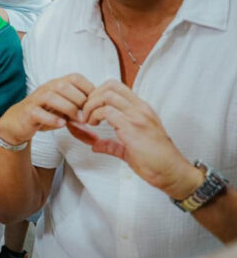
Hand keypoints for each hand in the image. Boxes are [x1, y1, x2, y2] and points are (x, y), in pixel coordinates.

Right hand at [0, 73, 94, 145]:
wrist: (17, 123)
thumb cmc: (43, 115)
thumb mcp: (64, 116)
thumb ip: (79, 124)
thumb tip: (96, 138)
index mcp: (57, 85)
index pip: (75, 78)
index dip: (89, 89)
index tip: (95, 105)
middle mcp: (46, 89)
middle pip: (65, 86)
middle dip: (80, 101)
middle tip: (88, 117)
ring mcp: (36, 100)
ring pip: (51, 96)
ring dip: (68, 108)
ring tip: (78, 121)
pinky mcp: (28, 112)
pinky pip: (39, 112)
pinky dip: (52, 118)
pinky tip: (61, 125)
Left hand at [76, 80, 202, 198]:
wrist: (172, 172)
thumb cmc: (156, 161)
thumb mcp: (130, 148)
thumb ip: (112, 144)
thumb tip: (96, 145)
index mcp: (141, 110)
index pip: (117, 87)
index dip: (98, 94)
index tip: (91, 109)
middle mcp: (140, 109)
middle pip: (110, 85)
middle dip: (92, 96)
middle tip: (85, 113)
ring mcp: (138, 117)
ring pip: (107, 96)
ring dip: (91, 106)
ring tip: (88, 120)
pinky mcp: (133, 128)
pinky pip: (108, 112)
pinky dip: (95, 116)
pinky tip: (93, 126)